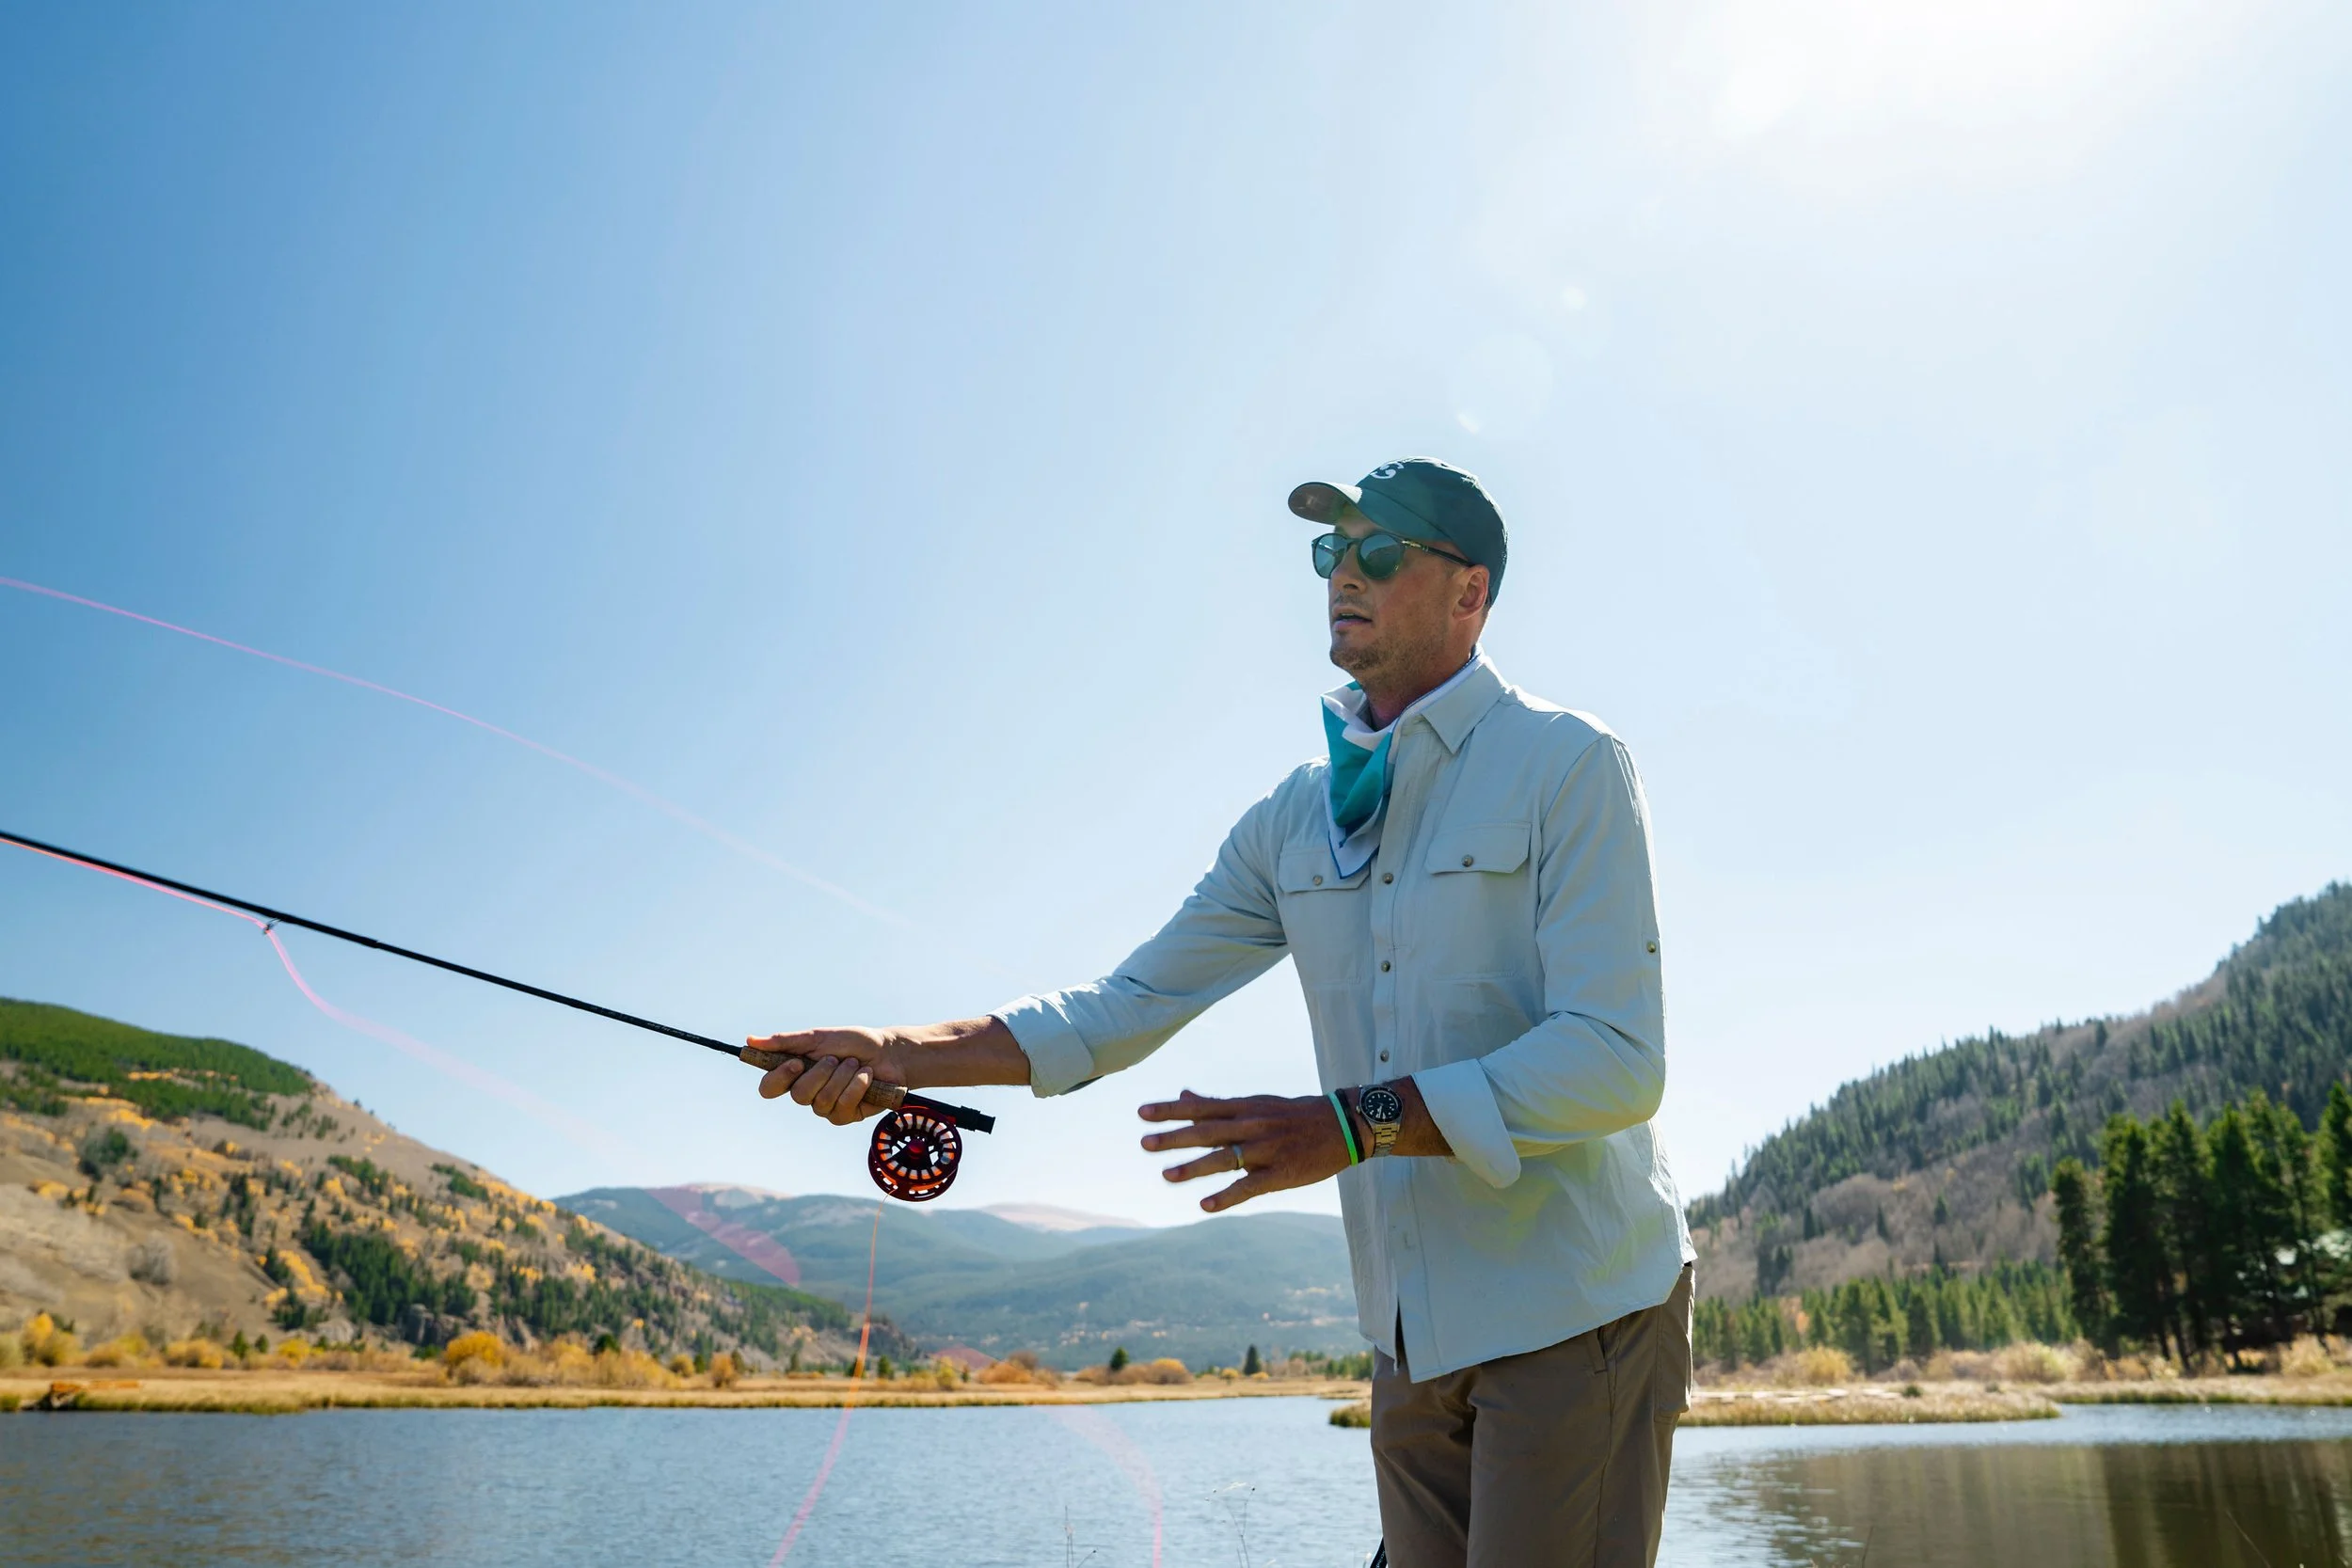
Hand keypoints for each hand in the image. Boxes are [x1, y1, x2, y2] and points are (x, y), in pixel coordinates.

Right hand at [745, 1027, 909, 1125]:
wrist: (889, 1052)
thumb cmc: (853, 1043)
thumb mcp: (819, 1037)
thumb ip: (785, 1042)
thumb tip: (750, 1040)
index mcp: (795, 1073)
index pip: (769, 1088)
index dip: (779, 1079)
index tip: (796, 1063)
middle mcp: (807, 1093)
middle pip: (798, 1095)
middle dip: (822, 1073)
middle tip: (836, 1058)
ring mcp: (825, 1107)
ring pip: (822, 1101)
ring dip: (843, 1076)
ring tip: (856, 1064)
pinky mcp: (846, 1116)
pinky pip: (843, 1106)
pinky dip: (857, 1086)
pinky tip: (867, 1077)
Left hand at [1139, 1090, 1351, 1212]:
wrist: (1343, 1125)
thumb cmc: (1294, 1115)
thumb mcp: (1256, 1103)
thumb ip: (1218, 1105)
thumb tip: (1183, 1094)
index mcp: (1245, 1108)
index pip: (1201, 1108)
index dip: (1171, 1110)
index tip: (1142, 1112)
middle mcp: (1252, 1126)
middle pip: (1207, 1131)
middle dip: (1174, 1137)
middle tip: (1144, 1143)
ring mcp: (1267, 1150)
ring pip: (1225, 1158)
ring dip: (1194, 1168)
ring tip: (1166, 1175)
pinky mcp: (1281, 1174)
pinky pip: (1250, 1187)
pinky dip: (1227, 1196)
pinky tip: (1205, 1205)